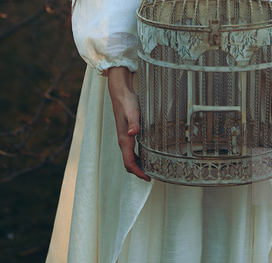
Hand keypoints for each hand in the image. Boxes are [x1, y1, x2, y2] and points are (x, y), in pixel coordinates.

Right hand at [107, 66, 150, 181]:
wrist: (120, 93)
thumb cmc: (127, 102)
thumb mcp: (132, 112)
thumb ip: (133, 123)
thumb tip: (132, 134)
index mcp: (124, 139)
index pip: (129, 162)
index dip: (137, 172)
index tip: (148, 178)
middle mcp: (123, 140)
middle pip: (129, 163)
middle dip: (138, 172)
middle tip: (151, 176)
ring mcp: (124, 138)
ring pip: (130, 157)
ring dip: (138, 165)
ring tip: (150, 168)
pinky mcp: (127, 133)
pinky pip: (131, 150)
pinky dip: (138, 157)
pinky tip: (147, 154)